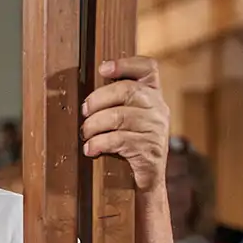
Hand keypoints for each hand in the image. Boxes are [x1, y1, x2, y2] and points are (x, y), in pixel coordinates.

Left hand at [81, 56, 170, 190]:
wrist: (147, 179)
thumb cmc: (130, 144)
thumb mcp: (128, 119)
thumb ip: (116, 102)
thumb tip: (86, 98)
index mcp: (153, 95)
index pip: (148, 68)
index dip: (125, 64)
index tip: (103, 69)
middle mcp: (158, 108)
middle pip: (126, 90)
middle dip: (97, 100)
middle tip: (84, 112)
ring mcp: (155, 128)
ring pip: (119, 116)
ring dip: (94, 125)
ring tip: (86, 134)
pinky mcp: (148, 149)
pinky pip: (118, 140)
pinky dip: (98, 143)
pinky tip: (90, 149)